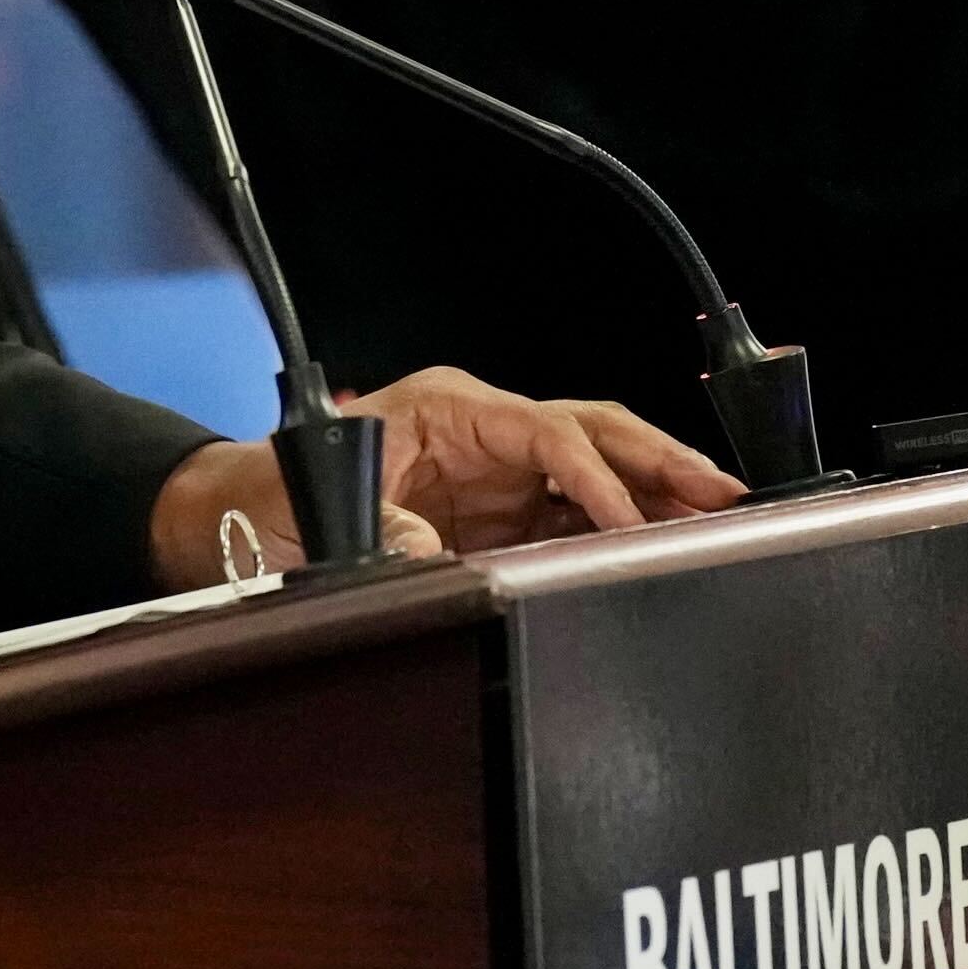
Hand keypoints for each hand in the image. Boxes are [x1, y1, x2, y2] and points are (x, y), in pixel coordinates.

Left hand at [145, 367, 748, 584]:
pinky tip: (664, 557)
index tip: (628, 521)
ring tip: (721, 527)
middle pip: (595, 435)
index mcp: (452, 410)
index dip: (595, 477)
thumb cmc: (269, 498)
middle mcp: (486, 434)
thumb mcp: (318, 510)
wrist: (238, 520)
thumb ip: (385, 532)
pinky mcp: (499, 518)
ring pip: (599, 475)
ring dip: (656, 499)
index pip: (549, 433)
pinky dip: (622, 535)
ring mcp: (498, 476)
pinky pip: (575, 518)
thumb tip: (439, 558)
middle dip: (663, 464)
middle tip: (729, 498)